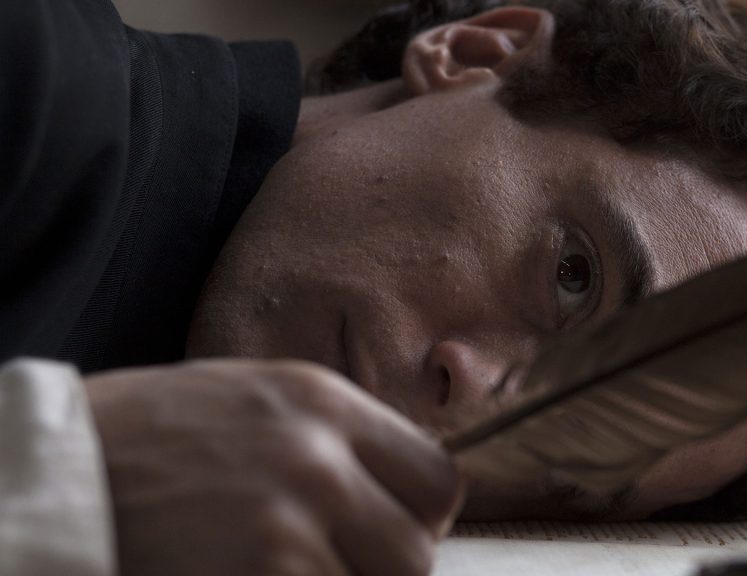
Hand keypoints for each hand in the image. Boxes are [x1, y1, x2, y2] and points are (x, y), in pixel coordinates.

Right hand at [85, 358, 461, 575]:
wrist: (64, 469)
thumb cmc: (158, 434)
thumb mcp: (259, 399)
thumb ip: (339, 437)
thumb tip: (405, 489)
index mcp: (324, 402)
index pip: (439, 478)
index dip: (423, 517)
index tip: (394, 529)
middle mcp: (316, 459)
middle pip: (416, 553)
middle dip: (386, 568)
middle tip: (339, 560)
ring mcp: (283, 525)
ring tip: (283, 565)